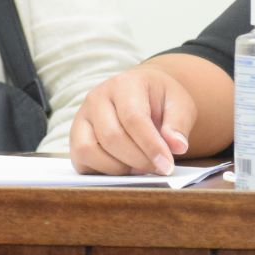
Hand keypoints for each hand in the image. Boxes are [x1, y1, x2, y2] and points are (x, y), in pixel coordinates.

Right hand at [69, 65, 195, 174]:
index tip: (167, 166)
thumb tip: (177, 146)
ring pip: (89, 150)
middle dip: (137, 160)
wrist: (143, 94)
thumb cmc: (161, 100)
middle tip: (158, 169)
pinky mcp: (75, 136)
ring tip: (140, 167)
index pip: (133, 118)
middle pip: (111, 137)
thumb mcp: (179, 104)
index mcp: (125, 83)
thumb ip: (178, 124)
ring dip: (118, 167)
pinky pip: (81, 159)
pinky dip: (102, 171)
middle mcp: (97, 97)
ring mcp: (82, 116)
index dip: (150, 146)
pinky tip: (124, 167)